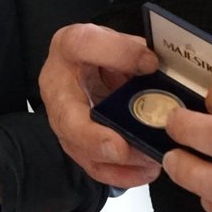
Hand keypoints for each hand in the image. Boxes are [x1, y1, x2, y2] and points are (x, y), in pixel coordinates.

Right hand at [39, 22, 161, 187]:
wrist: (84, 69)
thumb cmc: (97, 52)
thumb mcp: (115, 37)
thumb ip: (130, 47)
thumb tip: (150, 65)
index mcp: (69, 48)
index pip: (83, 45)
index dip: (115, 54)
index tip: (148, 64)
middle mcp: (60, 86)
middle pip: (67, 117)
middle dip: (95, 139)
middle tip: (122, 148)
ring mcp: (65, 120)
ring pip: (80, 150)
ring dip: (116, 162)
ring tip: (149, 160)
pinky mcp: (78, 144)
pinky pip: (94, 165)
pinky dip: (120, 174)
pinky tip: (145, 171)